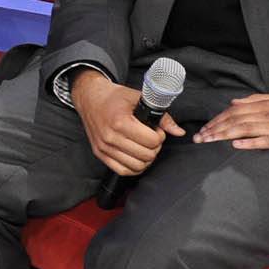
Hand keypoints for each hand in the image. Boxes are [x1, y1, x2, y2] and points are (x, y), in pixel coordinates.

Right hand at [70, 69, 185, 176]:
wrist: (89, 97)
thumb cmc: (113, 97)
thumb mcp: (139, 98)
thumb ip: (162, 116)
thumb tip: (178, 132)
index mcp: (120, 122)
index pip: (152, 141)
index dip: (160, 136)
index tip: (156, 130)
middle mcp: (110, 137)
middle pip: (146, 155)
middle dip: (155, 147)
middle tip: (152, 138)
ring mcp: (104, 147)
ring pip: (136, 166)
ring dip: (146, 158)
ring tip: (144, 147)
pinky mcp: (99, 153)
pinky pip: (122, 170)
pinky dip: (134, 167)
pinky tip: (136, 156)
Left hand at [194, 93, 268, 160]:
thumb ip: (260, 100)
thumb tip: (235, 101)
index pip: (236, 110)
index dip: (218, 118)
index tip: (204, 128)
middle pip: (237, 119)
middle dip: (215, 128)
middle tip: (199, 137)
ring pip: (246, 129)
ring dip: (224, 135)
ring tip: (209, 141)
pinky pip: (265, 141)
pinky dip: (249, 142)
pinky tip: (236, 145)